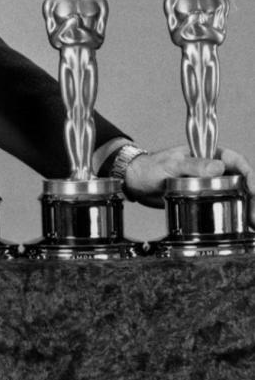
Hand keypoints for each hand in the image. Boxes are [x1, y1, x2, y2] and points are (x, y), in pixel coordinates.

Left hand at [124, 145, 254, 227]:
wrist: (135, 183)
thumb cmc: (148, 168)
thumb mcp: (170, 165)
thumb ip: (192, 165)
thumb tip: (218, 167)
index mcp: (206, 154)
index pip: (235, 161)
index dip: (249, 174)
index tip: (253, 188)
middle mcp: (211, 169)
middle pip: (241, 180)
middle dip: (252, 196)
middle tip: (253, 215)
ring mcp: (209, 184)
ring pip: (237, 193)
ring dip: (248, 206)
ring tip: (251, 223)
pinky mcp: (204, 198)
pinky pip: (225, 204)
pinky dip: (236, 213)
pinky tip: (243, 224)